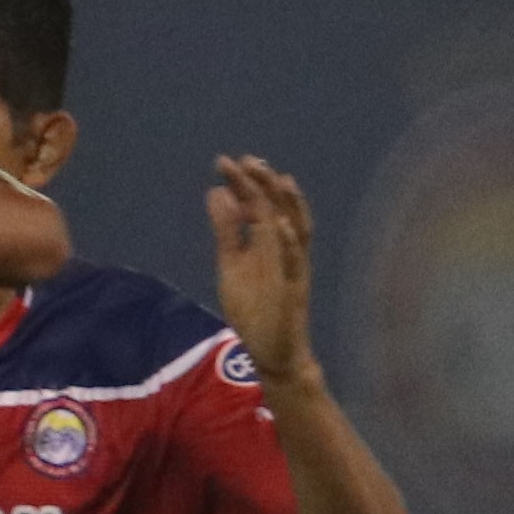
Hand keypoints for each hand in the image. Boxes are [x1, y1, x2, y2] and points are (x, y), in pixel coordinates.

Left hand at [205, 155, 322, 385]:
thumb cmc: (255, 308)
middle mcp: (284, 250)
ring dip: (288, 205)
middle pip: (278, 210)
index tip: (226, 161)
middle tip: (248, 160)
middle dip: (265, 184)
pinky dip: (290, 243)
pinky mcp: (295, 290)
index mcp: (267, 242)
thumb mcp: (231, 263)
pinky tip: (281, 225)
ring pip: (296, 230)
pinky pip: (296, 264)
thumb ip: (227, 230)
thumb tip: (217, 192)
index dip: (244, 183)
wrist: (272, 353)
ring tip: (277, 179)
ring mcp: (292, 268)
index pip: (257, 205)